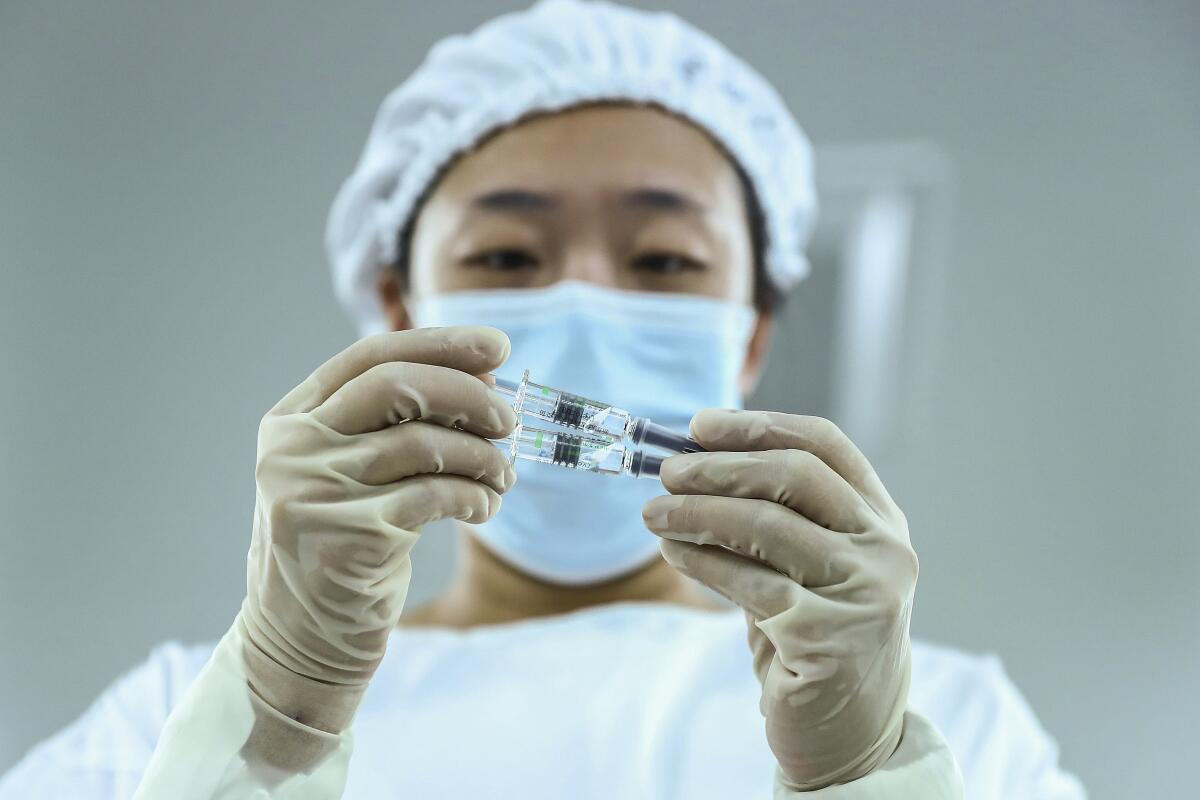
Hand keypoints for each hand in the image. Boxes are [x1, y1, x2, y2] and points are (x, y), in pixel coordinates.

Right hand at [239, 326, 516, 733]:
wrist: (302, 638)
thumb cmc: (343, 543)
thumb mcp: (353, 473)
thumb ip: (398, 424)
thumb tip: (485, 376)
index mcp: (291, 419)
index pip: (370, 356)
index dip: (440, 344)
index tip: (496, 346)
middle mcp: (292, 449)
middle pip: (396, 387)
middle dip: (467, 394)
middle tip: (510, 418)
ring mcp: (312, 493)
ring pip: (422, 444)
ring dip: (481, 456)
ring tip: (503, 475)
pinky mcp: (346, 538)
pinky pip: (433, 496)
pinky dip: (474, 495)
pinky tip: (486, 506)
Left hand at [643, 409, 916, 789]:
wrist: (850, 735)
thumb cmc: (816, 638)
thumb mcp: (807, 566)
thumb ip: (773, 515)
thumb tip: (692, 462)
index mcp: (882, 519)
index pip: (824, 446)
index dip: (759, 427)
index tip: (701, 425)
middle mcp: (885, 549)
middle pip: (795, 476)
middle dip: (720, 466)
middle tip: (667, 471)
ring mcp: (865, 593)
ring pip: (766, 525)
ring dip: (698, 512)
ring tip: (654, 513)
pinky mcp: (829, 637)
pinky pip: (749, 582)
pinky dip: (702, 560)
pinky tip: (674, 551)